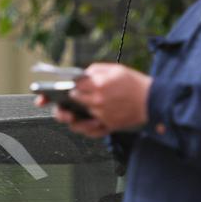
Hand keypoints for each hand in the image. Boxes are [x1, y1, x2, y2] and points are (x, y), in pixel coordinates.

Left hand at [35, 62, 150, 138]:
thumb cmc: (134, 83)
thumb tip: (80, 76)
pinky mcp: (109, 126)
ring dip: (69, 117)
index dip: (55, 91)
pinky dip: (83, 129)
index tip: (47, 92)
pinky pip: (91, 132)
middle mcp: (98, 101)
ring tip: (65, 114)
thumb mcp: (114, 69)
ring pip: (78, 120)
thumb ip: (94, 71)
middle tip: (56, 103)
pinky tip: (78, 124)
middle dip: (61, 104)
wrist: (153, 100)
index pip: (70, 88)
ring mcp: (102, 116)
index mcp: (98, 84)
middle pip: (71, 105)